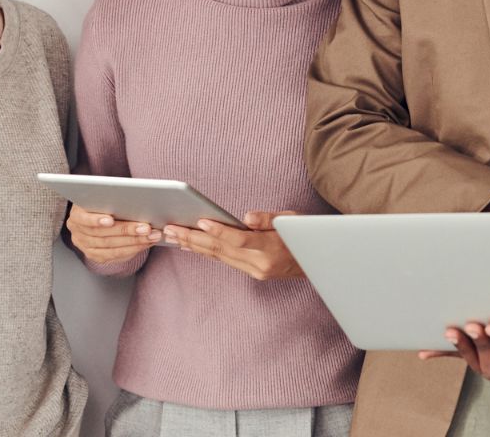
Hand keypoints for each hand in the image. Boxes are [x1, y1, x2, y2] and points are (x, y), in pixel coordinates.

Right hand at [66, 204, 159, 264]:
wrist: (99, 219)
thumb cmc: (105, 204)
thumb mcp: (104, 198)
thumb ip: (113, 198)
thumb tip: (134, 198)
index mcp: (76, 215)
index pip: (83, 218)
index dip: (95, 219)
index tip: (110, 219)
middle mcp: (78, 232)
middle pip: (103, 234)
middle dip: (127, 230)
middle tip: (146, 227)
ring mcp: (86, 247)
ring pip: (112, 246)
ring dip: (136, 241)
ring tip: (153, 235)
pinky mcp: (96, 256)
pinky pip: (116, 255)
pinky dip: (135, 248)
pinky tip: (148, 242)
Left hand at [166, 211, 304, 279]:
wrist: (319, 263)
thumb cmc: (305, 235)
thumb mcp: (292, 220)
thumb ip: (268, 219)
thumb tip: (247, 217)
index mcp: (271, 249)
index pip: (240, 239)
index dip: (220, 230)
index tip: (201, 220)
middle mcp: (260, 264)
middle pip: (222, 250)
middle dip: (194, 238)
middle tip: (170, 229)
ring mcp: (255, 271)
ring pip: (219, 257)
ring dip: (195, 246)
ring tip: (173, 235)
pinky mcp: (253, 272)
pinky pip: (225, 260)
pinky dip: (207, 252)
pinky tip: (191, 245)